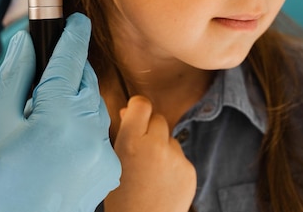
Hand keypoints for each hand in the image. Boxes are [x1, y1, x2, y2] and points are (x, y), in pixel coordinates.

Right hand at [0, 13, 120, 211]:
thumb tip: (26, 46)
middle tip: (39, 79)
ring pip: (93, 106)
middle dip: (67, 70)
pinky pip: (97, 132)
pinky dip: (80, 125)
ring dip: (73, 98)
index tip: (75, 19)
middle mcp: (91, 134)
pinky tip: (55, 140)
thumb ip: (15, 78)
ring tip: (41, 116)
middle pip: (84, 81)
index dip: (72, 34)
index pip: (71, 59)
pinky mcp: (106, 170)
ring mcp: (103, 154)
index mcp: (60, 117)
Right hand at [104, 96, 196, 211]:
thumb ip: (123, 134)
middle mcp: (156, 145)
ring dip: (161, 146)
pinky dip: (172, 163)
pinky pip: (180, 156)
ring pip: (169, 138)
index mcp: (131, 142)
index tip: (134, 114)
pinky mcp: (189, 170)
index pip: (142, 104)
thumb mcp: (113, 161)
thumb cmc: (121, 198)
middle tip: (140, 148)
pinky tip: (161, 180)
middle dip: (150, 128)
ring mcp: (176, 158)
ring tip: (149, 170)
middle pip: (158, 118)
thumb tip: (131, 111)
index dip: (137, 107)